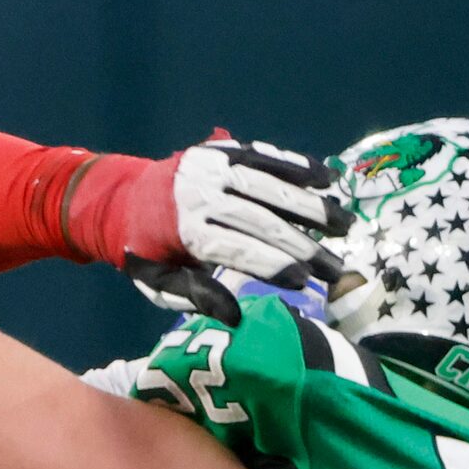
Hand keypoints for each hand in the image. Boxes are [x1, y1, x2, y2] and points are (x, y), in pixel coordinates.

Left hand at [86, 136, 346, 321]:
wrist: (122, 199)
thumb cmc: (148, 250)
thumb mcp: (158, 281)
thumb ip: (195, 296)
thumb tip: (235, 318)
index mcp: (182, 230)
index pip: (234, 249)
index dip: (270, 265)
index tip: (304, 282)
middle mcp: (199, 195)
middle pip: (260, 220)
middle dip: (303, 246)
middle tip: (337, 268)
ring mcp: (211, 168)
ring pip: (269, 186)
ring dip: (311, 206)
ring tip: (346, 225)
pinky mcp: (220, 150)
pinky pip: (263, 156)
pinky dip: (296, 166)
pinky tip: (327, 180)